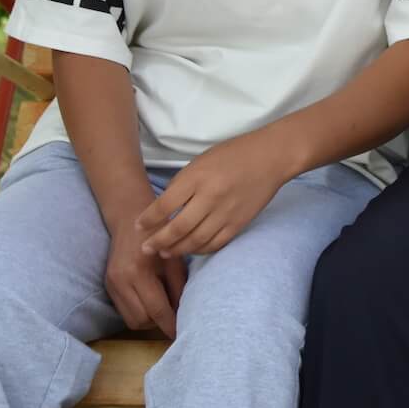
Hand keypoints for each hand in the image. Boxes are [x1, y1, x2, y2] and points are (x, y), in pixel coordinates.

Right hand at [104, 209, 186, 336]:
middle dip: (160, 324)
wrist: (129, 218)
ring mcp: (111, 285)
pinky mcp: (107, 286)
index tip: (182, 334)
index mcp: (139, 272)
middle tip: (175, 318)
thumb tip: (185, 314)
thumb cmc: (159, 235)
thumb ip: (179, 287)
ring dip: (149, 321)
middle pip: (142, 320)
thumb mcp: (175, 259)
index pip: (157, 309)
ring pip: (131, 320)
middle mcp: (121, 282)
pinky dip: (139, 313)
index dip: (170, 325)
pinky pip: (124, 311)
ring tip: (163, 310)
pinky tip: (151, 303)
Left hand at [136, 132, 289, 258]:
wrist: (270, 158)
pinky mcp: (240, 223)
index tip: (138, 226)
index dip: (148, 219)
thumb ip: (182, 185)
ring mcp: (227, 212)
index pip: (165, 205)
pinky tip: (190, 249)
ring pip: (196, 240)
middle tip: (145, 248)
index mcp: (197, 177)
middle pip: (178, 228)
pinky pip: (216, 243)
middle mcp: (211, 196)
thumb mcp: (200, 161)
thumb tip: (164, 210)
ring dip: (177, 250)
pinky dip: (200, 250)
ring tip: (164, 253)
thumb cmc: (232, 155)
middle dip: (158, 241)